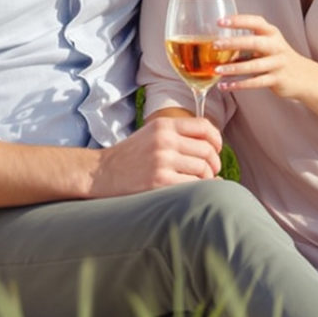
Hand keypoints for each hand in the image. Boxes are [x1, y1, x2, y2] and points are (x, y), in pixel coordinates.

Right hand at [89, 115, 223, 196]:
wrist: (101, 173)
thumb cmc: (129, 156)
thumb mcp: (151, 134)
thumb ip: (177, 135)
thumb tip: (213, 150)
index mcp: (164, 125)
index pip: (204, 127)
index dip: (217, 139)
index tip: (217, 149)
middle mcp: (164, 140)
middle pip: (207, 150)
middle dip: (214, 163)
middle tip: (211, 171)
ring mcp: (162, 161)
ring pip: (203, 169)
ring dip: (208, 178)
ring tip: (201, 182)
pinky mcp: (159, 181)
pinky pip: (193, 185)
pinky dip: (200, 189)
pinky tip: (196, 191)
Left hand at [210, 15, 317, 102]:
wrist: (305, 77)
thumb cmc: (280, 58)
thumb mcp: (268, 45)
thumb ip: (248, 43)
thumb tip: (220, 46)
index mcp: (272, 34)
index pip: (255, 22)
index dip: (238, 20)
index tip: (220, 21)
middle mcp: (276, 46)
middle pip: (254, 42)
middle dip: (233, 43)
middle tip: (215, 45)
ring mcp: (278, 64)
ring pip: (254, 65)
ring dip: (233, 68)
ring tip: (217, 70)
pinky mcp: (277, 80)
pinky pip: (256, 82)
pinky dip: (239, 84)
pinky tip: (225, 85)